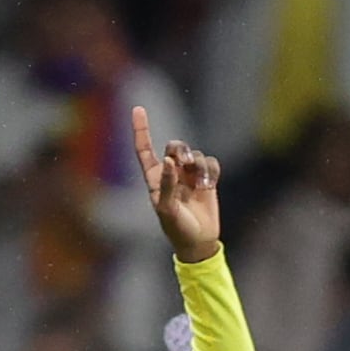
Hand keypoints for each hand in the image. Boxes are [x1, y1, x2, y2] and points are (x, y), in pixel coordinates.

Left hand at [133, 106, 221, 263]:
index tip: (138, 108)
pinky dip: (211, 171)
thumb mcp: (167, 209)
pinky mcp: (207, 179)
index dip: (141, 129)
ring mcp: (189, 175)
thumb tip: (168, 161)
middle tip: (184, 161)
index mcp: (155, 178)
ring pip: (194, 154)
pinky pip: (210, 162)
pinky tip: (209, 185)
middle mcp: (171, 173)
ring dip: (198, 165)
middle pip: (175, 146)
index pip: (145, 150)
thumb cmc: (176, 228)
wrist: (198, 241)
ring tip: (200, 184)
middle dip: (180, 149)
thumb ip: (166, 184)